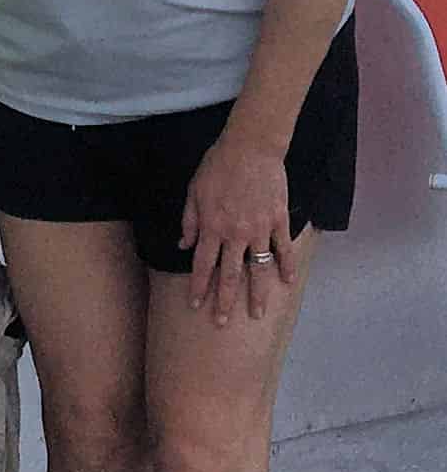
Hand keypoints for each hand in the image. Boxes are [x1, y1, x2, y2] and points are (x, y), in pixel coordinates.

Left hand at [178, 134, 294, 324]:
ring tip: (257, 314)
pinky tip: (287, 283)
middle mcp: (235, 234)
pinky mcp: (279, 221)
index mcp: (212, 227)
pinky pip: (283, 249)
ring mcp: (259, 229)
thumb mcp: (193, 192)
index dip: (199, 287)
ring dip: (257, 293)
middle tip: (222, 323)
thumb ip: (189, 221)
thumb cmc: (217, 167)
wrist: (250, 148)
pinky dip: (286, 267)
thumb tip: (183, 245)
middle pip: (229, 274)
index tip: (196, 306)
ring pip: (258, 268)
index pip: (203, 265)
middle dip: (224, 300)